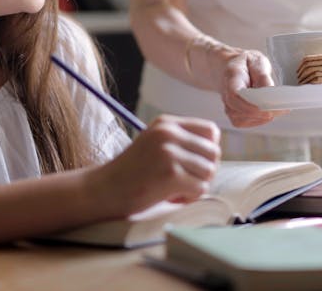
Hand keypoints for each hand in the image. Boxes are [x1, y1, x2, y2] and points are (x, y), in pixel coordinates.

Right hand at [90, 115, 220, 215]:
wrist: (104, 189)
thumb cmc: (132, 172)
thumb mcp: (154, 144)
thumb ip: (181, 141)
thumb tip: (216, 151)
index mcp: (166, 123)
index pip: (211, 130)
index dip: (208, 150)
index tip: (192, 164)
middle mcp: (169, 133)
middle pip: (214, 152)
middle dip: (204, 171)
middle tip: (184, 181)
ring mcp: (169, 153)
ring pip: (209, 171)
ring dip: (196, 186)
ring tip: (175, 189)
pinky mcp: (171, 174)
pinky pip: (200, 188)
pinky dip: (189, 197)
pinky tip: (170, 196)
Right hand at [218, 50, 287, 127]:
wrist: (230, 67)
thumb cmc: (245, 64)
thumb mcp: (256, 61)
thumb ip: (262, 75)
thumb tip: (270, 91)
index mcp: (231, 77)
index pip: (234, 95)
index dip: (249, 106)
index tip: (266, 111)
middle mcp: (225, 94)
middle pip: (238, 111)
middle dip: (262, 113)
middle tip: (283, 109)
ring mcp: (228, 106)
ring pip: (243, 119)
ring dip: (263, 116)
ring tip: (278, 108)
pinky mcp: (234, 115)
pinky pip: (247, 122)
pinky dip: (261, 119)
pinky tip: (269, 110)